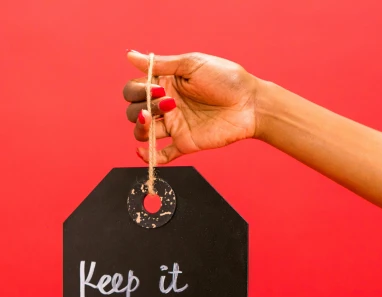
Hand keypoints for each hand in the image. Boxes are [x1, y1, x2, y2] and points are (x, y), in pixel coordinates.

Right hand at [124, 50, 259, 163]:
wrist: (250, 104)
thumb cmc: (226, 79)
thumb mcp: (192, 64)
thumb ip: (161, 63)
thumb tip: (130, 55)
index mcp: (165, 84)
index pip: (134, 89)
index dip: (137, 90)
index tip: (157, 86)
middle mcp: (166, 105)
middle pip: (133, 111)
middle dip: (140, 107)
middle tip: (165, 102)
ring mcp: (174, 125)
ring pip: (143, 132)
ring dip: (141, 128)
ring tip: (151, 121)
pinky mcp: (184, 143)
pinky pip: (162, 155)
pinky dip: (149, 157)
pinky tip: (143, 152)